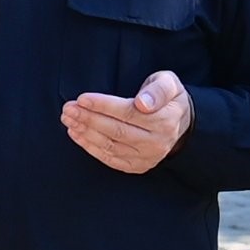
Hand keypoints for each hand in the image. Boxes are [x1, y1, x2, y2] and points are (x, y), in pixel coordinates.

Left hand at [62, 70, 191, 174]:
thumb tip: (143, 103)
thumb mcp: (169, 83)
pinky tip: (76, 135)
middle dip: (88, 119)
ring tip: (68, 120)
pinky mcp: (137, 166)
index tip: (82, 99)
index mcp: (165, 120)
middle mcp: (156, 142)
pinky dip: (90, 147)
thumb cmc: (169, 98)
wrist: (181, 124)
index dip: (103, 106)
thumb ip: (158, 90)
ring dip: (85, 133)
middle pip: (115, 131)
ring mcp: (146, 157)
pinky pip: (110, 158)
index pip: (128, 113)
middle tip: (68, 109)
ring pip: (110, 146)